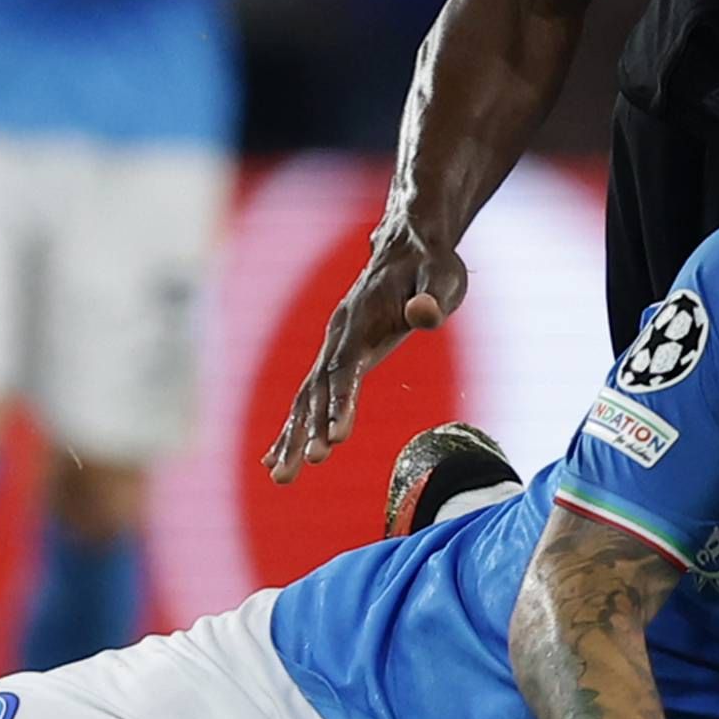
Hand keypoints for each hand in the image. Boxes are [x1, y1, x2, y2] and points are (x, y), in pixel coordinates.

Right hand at [264, 221, 467, 479]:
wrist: (408, 240)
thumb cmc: (431, 263)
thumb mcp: (442, 276)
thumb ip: (432, 297)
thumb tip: (423, 314)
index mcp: (361, 320)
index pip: (345, 369)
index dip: (339, 404)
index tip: (334, 439)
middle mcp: (338, 335)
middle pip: (316, 391)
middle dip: (304, 433)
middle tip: (293, 474)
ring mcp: (332, 345)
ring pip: (306, 398)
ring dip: (293, 437)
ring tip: (281, 478)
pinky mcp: (335, 355)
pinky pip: (308, 395)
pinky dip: (291, 425)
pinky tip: (276, 456)